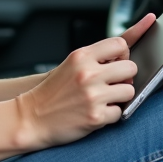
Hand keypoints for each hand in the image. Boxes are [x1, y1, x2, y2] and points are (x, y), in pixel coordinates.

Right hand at [15, 22, 145, 149]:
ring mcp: (92, 96)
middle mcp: (88, 74)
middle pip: (131, 68)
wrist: (31, 117)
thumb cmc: (53, 91)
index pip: (120, 44)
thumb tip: (128, 51)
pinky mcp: (96, 117)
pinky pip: (119, 113)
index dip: (123, 54)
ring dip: (120, 97)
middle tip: (112, 84)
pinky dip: (110, 115)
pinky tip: (96, 113)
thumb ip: (97, 57)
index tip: (116, 63)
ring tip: (104, 99)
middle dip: (125, 77)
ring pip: (129, 91)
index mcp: (82, 56)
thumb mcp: (72, 64)